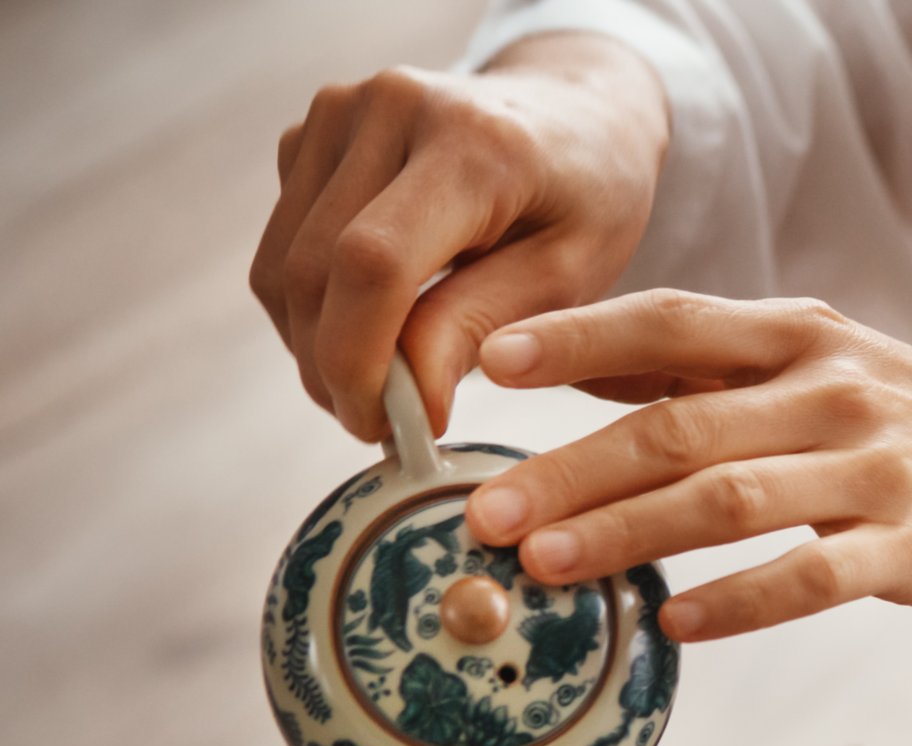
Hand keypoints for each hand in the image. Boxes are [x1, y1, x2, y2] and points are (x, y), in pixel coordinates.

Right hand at [250, 34, 668, 439]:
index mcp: (472, 142)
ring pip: (283, 264)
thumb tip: (413, 399)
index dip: (362, 359)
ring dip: (314, 347)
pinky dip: (312, 307)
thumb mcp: (570, 271)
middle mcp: (391, 108)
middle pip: (315, 268)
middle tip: (380, 429)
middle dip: (335, 369)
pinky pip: (282, 242)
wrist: (574, 114)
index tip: (388, 428)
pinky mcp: (310, 129)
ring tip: (374, 392)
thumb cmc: (587, 200)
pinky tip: (367, 331)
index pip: (373, 261)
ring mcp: (339, 110)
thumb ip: (488, 323)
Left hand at [462, 290, 911, 641]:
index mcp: (804, 336)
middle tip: (485, 513)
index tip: (488, 364)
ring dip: (627, 535)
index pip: (672, 324)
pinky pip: (811, 576)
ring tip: (546, 569)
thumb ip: (717, 366)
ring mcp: (877, 470)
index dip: (575, 340)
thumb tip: (585, 356)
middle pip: (679, 427)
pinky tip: (673, 622)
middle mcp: (835, 392)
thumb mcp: (831, 368)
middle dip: (571, 470)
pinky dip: (738, 601)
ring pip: (730, 501)